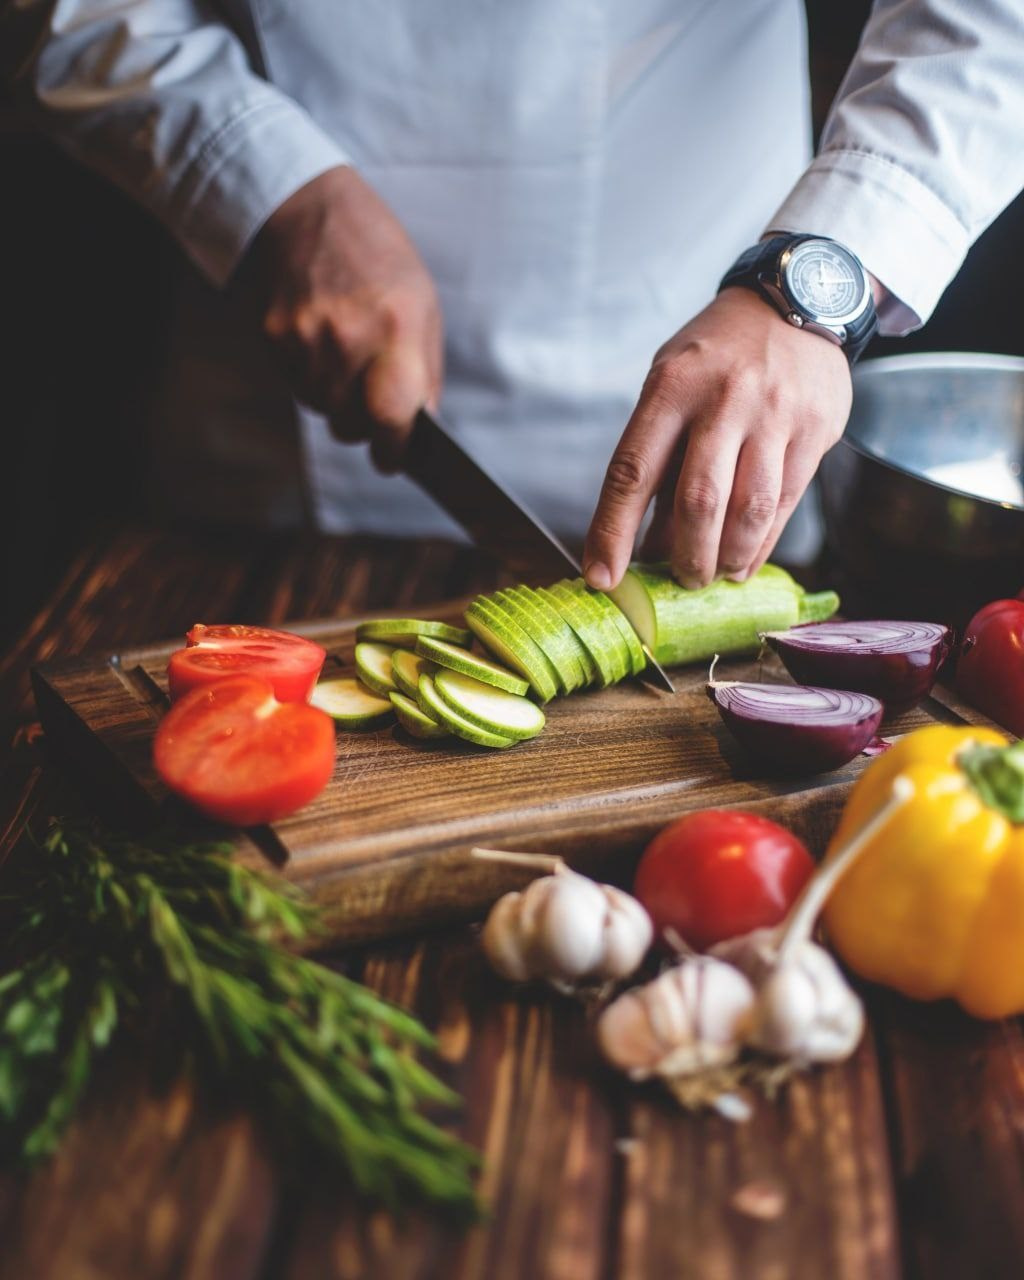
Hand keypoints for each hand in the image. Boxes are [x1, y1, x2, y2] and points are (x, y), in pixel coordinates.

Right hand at [235, 166, 441, 470]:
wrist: (308, 208)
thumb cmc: (377, 256)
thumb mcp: (422, 304)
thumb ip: (424, 370)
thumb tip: (421, 426)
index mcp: (398, 328)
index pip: (394, 416)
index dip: (394, 449)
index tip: (393, 459)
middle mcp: (350, 337)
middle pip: (352, 425)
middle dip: (364, 427)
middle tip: (370, 405)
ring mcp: (307, 338)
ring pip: (322, 409)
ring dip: (336, 401)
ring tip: (346, 358)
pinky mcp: (275, 337)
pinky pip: (296, 387)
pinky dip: (311, 379)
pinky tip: (321, 344)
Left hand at [583, 288, 852, 589]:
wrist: (795, 301)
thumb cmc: (717, 353)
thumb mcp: (671, 383)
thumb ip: (660, 456)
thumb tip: (647, 541)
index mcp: (672, 386)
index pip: (633, 471)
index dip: (614, 531)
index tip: (602, 576)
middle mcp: (724, 399)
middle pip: (699, 500)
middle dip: (686, 557)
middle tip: (681, 580)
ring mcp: (775, 414)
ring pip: (748, 510)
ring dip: (728, 558)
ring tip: (716, 574)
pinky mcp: (815, 430)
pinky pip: (785, 503)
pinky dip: (762, 544)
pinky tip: (747, 559)